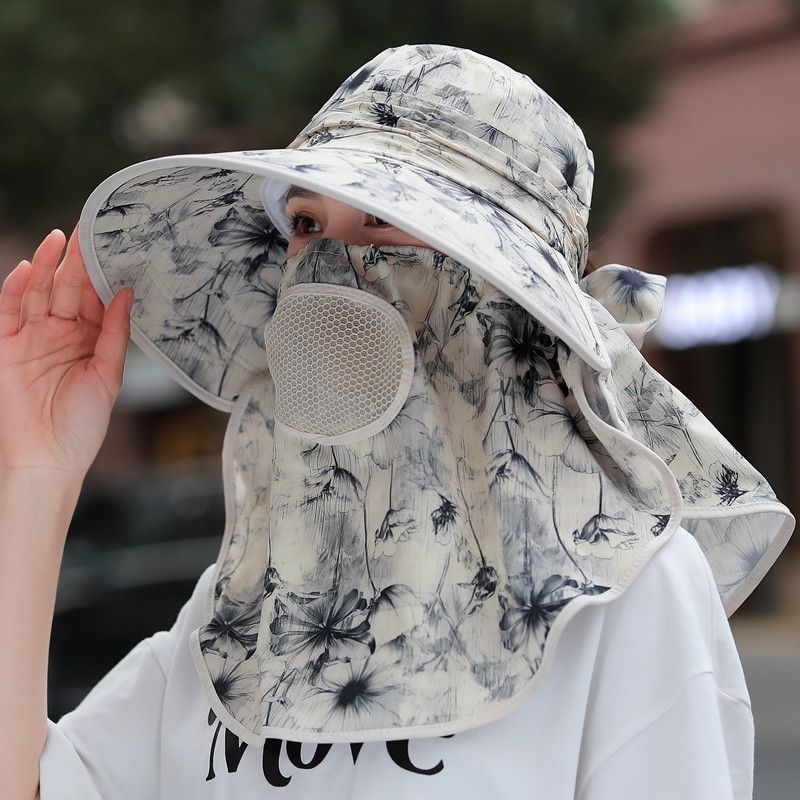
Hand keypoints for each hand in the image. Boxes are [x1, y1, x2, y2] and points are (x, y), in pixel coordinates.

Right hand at [0, 224, 132, 476]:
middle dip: (79, 260)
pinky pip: (11, 310)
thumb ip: (116, 333)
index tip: (118, 245)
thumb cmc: (82, 425)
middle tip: (91, 228)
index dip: (105, 274)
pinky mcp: (5, 345)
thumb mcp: (108, 375)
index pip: (97, 299)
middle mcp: (60, 334)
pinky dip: (18, 289)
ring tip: (63, 237)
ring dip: (49, 265)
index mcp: (89, 340)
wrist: (48, 459)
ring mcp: (32, 337)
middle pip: (69, 289)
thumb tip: (127, 293)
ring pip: (40, 293)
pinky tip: (34, 268)